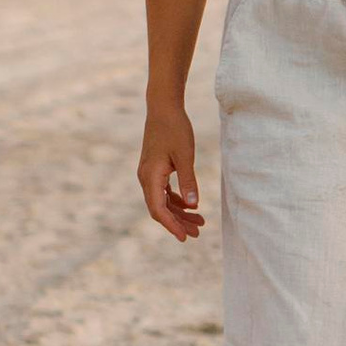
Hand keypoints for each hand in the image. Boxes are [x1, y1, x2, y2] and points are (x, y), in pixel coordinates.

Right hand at [139, 102, 201, 240]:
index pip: (158, 209)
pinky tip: (191, 206)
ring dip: (179, 213)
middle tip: (198, 233)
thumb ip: (189, 181)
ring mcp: (149, 174)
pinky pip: (163, 192)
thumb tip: (193, 205)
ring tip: (199, 222)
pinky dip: (176, 201)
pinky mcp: (154, 170)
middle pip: (160, 209)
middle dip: (178, 223)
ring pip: (162, 201)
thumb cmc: (174, 129)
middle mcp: (146, 178)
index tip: (185, 237)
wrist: (163, 108)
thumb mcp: (185, 156)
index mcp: (151, 176)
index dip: (171, 225)